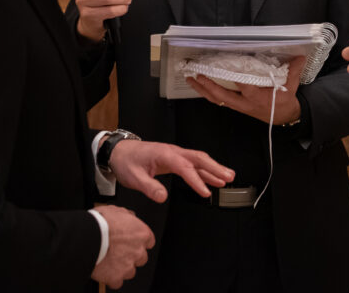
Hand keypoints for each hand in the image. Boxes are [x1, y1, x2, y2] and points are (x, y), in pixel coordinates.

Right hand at [91, 205, 153, 289]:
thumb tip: (130, 216)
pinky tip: (106, 271)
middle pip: (141, 258)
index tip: (133, 242)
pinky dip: (112, 279)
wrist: (88, 237)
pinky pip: (118, 282)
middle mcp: (138, 251)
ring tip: (112, 262)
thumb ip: (127, 215)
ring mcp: (128, 265)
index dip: (140, 242)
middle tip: (120, 252)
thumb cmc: (101, 223)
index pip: (149, 241)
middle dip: (132, 256)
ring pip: (131, 271)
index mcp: (141, 233)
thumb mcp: (117, 210)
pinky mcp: (116, 277)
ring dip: (123, 268)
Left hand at [109, 140, 234, 200]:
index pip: (185, 168)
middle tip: (229, 177)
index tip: (206, 192)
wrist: (119, 152)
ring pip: (198, 160)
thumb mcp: (134, 178)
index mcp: (165, 154)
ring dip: (213, 168)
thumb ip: (149, 187)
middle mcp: (173, 152)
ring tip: (227, 178)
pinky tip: (212, 179)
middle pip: (199, 158)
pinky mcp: (174, 159)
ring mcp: (175, 155)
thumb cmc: (127, 161)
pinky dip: (204, 171)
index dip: (197, 180)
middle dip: (215, 167)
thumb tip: (163, 197)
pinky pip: (192, 164)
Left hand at [186, 56, 305, 124]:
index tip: (221, 66)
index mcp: (256, 96)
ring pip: (217, 100)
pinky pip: (219, 101)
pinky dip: (209, 94)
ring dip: (203, 91)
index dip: (230, 77)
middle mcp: (244, 102)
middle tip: (196, 74)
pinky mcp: (237, 107)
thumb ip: (294, 70)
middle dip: (207, 86)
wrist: (284, 117)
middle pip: (221, 96)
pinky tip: (201, 87)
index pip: (242, 85)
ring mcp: (239, 106)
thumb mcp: (291, 85)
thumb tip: (300, 55)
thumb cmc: (285, 100)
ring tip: (191, 80)